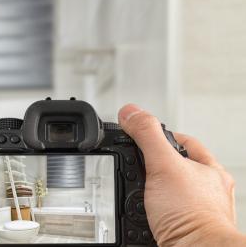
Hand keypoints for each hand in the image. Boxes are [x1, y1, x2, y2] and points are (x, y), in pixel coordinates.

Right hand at [118, 104, 244, 246]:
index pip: (183, 141)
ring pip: (166, 192)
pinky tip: (143, 214)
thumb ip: (147, 136)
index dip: (160, 135)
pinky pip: (162, 213)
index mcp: (209, 170)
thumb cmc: (192, 215)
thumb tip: (130, 111)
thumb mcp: (163, 165)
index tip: (142, 134)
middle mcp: (206, 190)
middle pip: (173, 167)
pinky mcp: (183, 229)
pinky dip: (149, 212)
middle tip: (135, 167)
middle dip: (151, 167)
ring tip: (137, 192)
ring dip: (149, 191)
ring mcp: (194, 211)